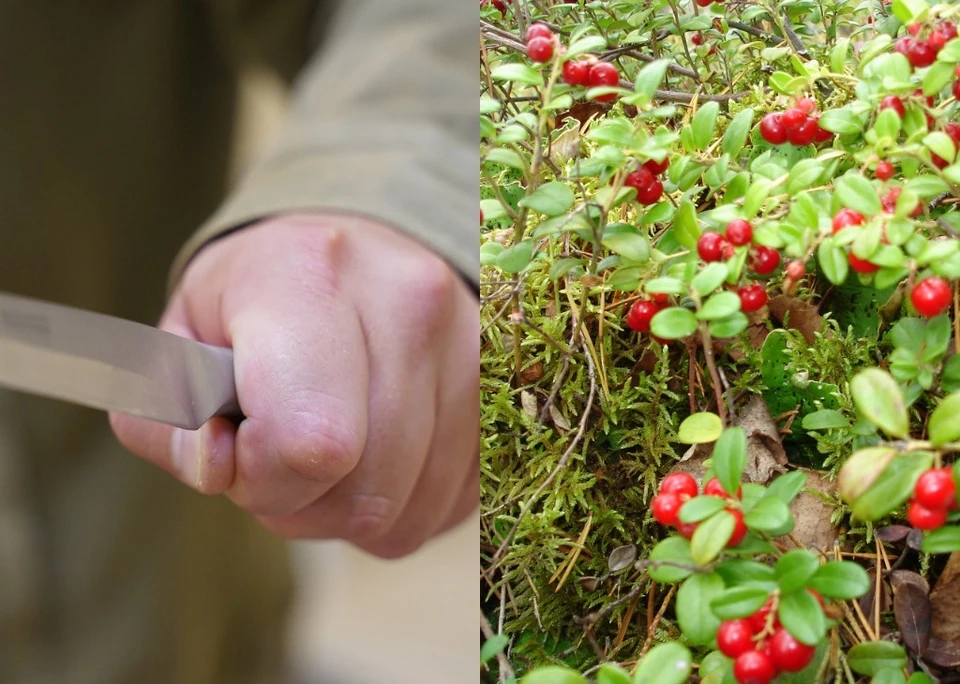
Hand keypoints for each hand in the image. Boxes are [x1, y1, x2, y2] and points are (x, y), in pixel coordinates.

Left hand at [110, 213, 478, 557]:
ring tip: (326, 455)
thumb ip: (171, 410)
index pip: (310, 441)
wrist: (365, 247)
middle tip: (276, 456)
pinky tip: (375, 455)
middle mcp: (411, 303)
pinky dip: (398, 506)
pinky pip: (445, 509)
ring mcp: (471, 349)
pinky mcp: (500, 395)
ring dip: (348, 513)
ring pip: (405, 513)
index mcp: (313, 272)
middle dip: (301, 504)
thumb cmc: (266, 296)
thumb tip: (218, 468)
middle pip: (363, 493)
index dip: (260, 477)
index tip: (238, 446)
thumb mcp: (186, 331)